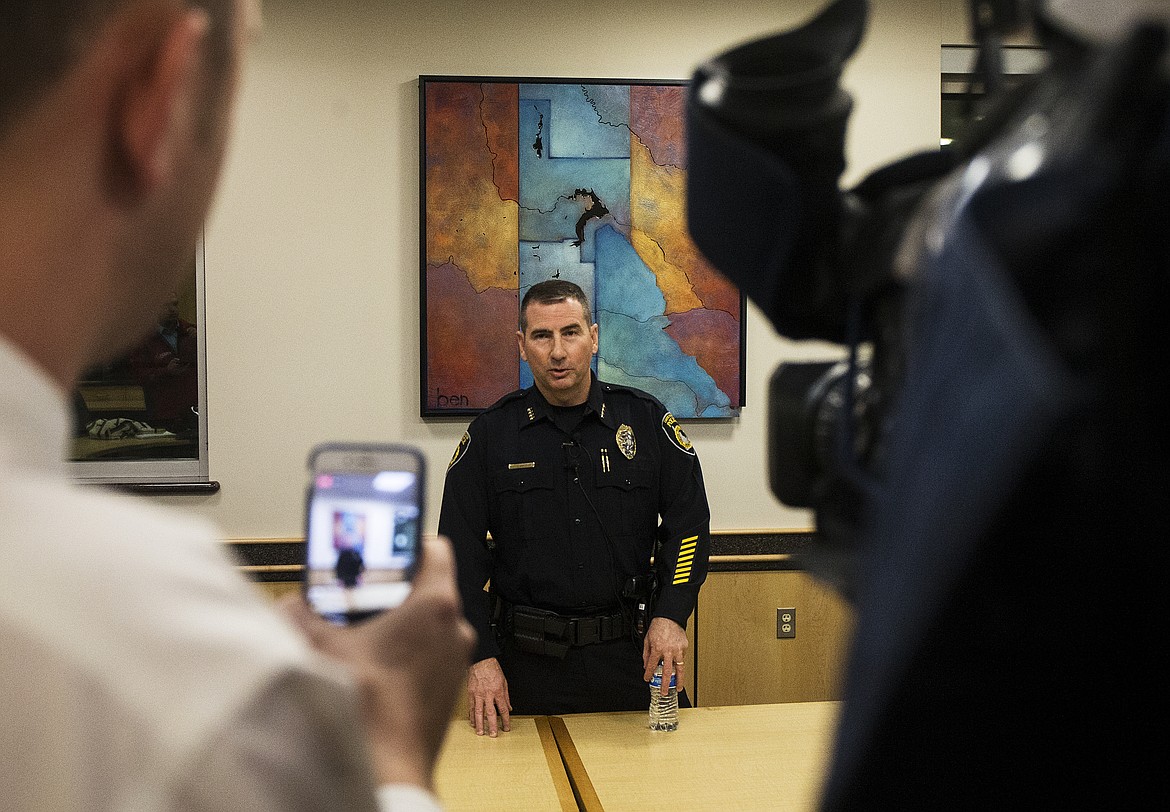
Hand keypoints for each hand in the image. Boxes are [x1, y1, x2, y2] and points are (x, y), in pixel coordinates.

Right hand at [283, 535, 474, 789]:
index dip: (407, 542)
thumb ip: (301, 615)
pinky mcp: (451, 687)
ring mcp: (457, 660)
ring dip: (400, 625)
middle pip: (428, 588)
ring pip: (430, 625)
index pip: (434, 548)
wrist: (388, 766)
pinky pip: (431, 655)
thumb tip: (290, 604)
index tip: (384, 547)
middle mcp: (456, 628)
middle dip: (394, 590)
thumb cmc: (368, 707)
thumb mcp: (321, 647)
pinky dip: (408, 654)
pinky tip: (375, 667)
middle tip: (362, 594)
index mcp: (435, 605)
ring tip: (363, 633)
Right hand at [466, 657, 511, 736]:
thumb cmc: (493, 669)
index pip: (503, 709)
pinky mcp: (470, 693)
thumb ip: (506, 697)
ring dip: (479, 724)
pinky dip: (471, 715)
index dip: (506, 720)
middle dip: (492, 725)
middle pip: (490, 713)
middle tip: (493, 735)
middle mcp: (487, 694)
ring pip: (479, 712)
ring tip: (480, 733)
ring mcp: (478, 694)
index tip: (506, 728)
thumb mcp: (504, 682)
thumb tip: (509, 708)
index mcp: (497, 691)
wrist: (481, 660)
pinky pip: (471, 707)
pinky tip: (472, 722)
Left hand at [642, 617, 687, 695]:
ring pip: (679, 669)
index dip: (649, 674)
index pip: (652, 666)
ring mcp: (678, 650)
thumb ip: (646, 654)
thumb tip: (646, 664)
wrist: (669, 617)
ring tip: (679, 688)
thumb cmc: (658, 626)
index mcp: (657, 649)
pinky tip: (678, 669)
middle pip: (667, 672)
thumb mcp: (647, 640)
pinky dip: (680, 664)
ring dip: (679, 680)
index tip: (647, 679)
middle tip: (664, 692)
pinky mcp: (684, 647)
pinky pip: (682, 659)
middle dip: (666, 684)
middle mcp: (668, 651)